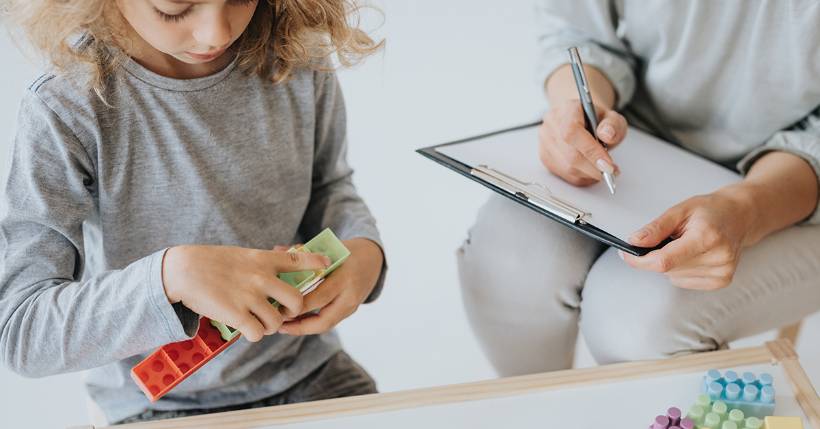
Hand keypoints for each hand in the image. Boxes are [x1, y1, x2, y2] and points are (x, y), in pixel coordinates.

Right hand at [162, 245, 331, 341]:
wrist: (183, 270)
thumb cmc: (210, 262)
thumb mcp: (241, 255)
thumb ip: (261, 264)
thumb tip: (276, 277)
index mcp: (263, 259)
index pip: (299, 259)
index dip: (316, 263)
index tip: (326, 266)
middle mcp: (262, 278)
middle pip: (296, 300)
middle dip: (293, 311)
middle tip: (282, 313)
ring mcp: (250, 296)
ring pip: (277, 322)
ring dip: (269, 326)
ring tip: (257, 322)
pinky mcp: (236, 314)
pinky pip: (257, 333)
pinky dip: (254, 335)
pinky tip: (246, 329)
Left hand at [278, 238, 383, 335]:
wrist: (373, 259)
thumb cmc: (347, 251)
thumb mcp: (329, 247)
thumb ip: (303, 251)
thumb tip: (275, 251)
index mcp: (344, 277)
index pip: (320, 298)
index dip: (298, 307)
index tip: (278, 307)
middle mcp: (350, 295)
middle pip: (324, 319)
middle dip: (299, 325)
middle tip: (279, 323)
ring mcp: (352, 306)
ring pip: (326, 325)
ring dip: (304, 328)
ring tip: (283, 326)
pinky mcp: (350, 311)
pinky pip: (329, 322)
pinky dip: (312, 323)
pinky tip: (295, 322)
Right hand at [538, 99, 626, 185]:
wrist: (581, 119)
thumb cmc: (596, 119)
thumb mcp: (612, 117)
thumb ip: (613, 125)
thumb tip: (607, 135)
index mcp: (567, 109)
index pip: (572, 132)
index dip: (591, 151)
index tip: (608, 165)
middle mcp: (551, 124)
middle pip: (570, 154)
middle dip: (594, 167)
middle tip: (611, 171)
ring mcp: (545, 141)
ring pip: (567, 167)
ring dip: (589, 174)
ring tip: (603, 170)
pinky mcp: (545, 156)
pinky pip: (564, 174)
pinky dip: (581, 177)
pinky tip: (591, 172)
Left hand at [620, 187, 755, 289]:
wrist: (740, 216)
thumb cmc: (711, 210)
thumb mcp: (680, 210)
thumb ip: (655, 228)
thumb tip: (634, 242)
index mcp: (707, 237)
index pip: (664, 261)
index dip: (640, 260)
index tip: (626, 254)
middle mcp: (718, 258)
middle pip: (667, 269)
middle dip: (657, 256)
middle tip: (668, 238)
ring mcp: (722, 272)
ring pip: (673, 276)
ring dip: (670, 263)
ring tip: (686, 244)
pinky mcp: (722, 281)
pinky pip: (683, 281)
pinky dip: (681, 269)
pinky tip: (693, 255)